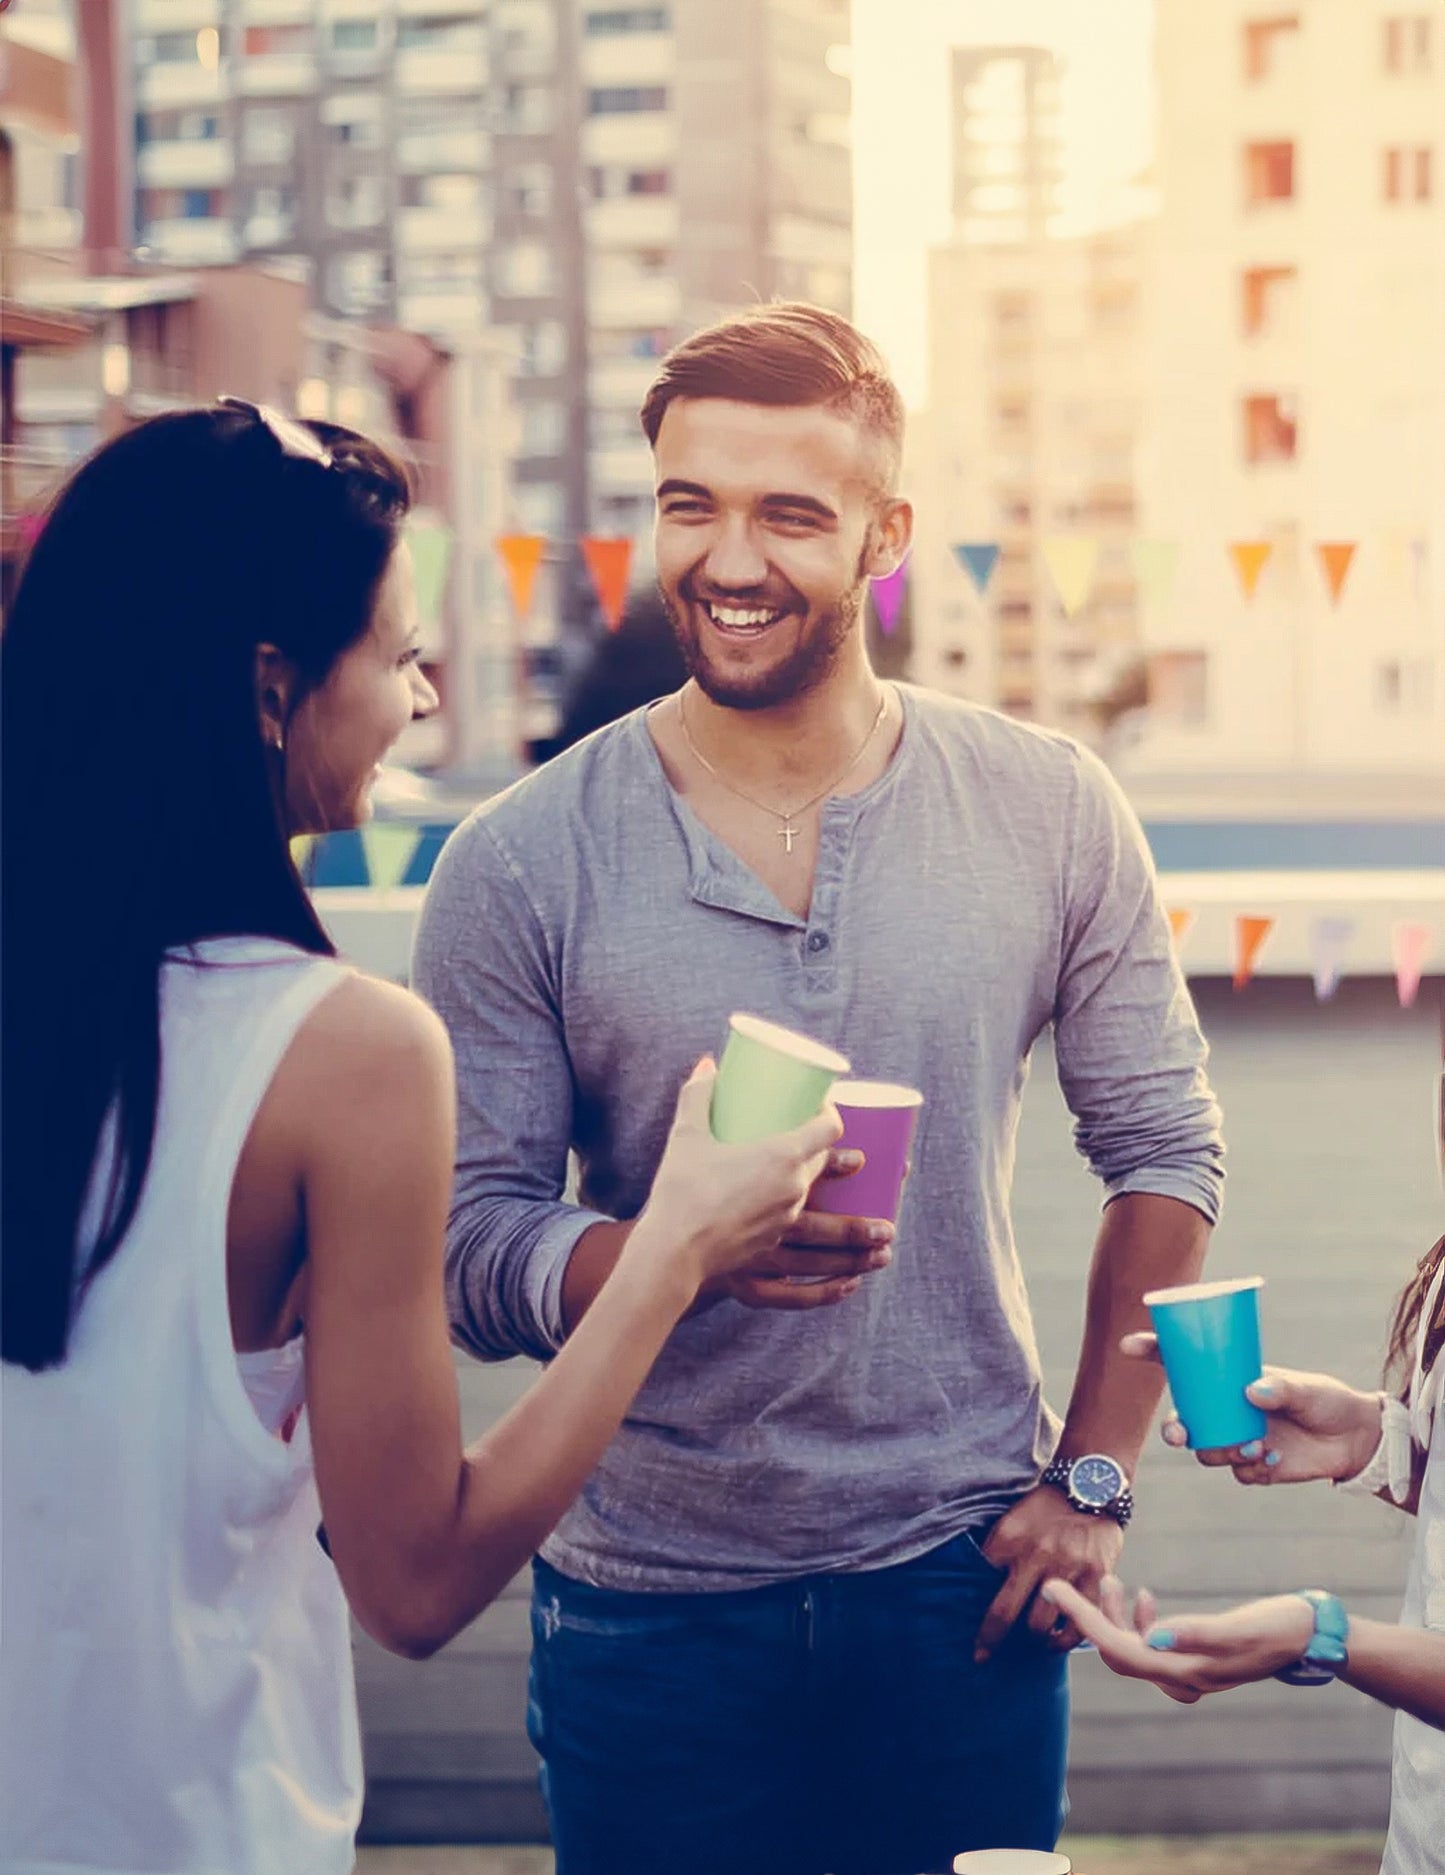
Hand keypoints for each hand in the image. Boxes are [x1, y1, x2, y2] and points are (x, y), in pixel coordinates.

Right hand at [644, 1061, 877, 1306]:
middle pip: (830, 1172)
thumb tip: (707, 1062)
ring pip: (831, 1225)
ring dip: (860, 1232)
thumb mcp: (686, 1136)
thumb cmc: (679, 1189)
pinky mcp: (770, 1252)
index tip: (827, 1111)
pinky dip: (831, 1274)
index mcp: (781, 1156)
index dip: (833, 1117)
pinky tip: (848, 1283)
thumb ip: (697, 1096)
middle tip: (862, 1162)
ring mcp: (785, 1224)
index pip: (826, 1130)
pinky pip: (811, 1262)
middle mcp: (793, 1190)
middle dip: (849, 1167)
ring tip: (884, 1238)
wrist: (669, 1249)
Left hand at [974, 1487, 1124, 1661]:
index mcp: (1009, 1539)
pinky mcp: (1095, 1577)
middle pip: (1007, 1612)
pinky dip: (1066, 1639)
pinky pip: (1078, 1624)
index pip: (982, 1582)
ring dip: (1035, 1639)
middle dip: (994, 1639)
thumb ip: (996, 1552)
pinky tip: (1059, 1639)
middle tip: (987, 1655)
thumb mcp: (1011, 1520)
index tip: (975, 1645)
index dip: (978, 1616)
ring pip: (1041, 1625)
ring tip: (1033, 1641)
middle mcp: (1036, 1554)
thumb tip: (977, 1586)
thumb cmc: (1043, 1509)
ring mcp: (1067, 1568)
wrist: (1088, 1488)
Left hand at [1041, 1576, 1314, 1702]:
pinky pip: (1153, 1647)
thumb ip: (1198, 1632)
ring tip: (1110, 1580)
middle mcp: (1182, 1677)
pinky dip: (1139, 1623)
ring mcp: (1189, 1670)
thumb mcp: (1240, 1627)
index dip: (1082, 1618)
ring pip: (1133, 1650)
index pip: (1117, 1648)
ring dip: (1114, 1617)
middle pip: (1118, 1654)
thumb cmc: (1279, 1626)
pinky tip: (1143, 1596)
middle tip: (1069, 1581)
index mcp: (1186, 1671)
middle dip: (1091, 1618)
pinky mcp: (1197, 1657)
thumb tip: (1153, 1636)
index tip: (1053, 1589)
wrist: (1313, 1636)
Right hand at [1121, 1334, 1383, 1486]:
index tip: (1129, 1346)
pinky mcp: (1254, 1466)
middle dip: (1173, 1430)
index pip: (1182, 1364)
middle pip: (1182, 1420)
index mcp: (1229, 1381)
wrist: (1353, 1440)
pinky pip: (1237, 1473)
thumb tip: (1252, 1392)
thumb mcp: (1305, 1388)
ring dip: (1221, 1451)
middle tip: (1180, 1436)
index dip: (1152, 1352)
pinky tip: (1272, 1460)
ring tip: (1254, 1446)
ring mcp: (1237, 1438)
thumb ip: (1280, 1388)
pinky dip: (1250, 1468)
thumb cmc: (1325, 1401)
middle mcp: (1226, 1410)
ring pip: (1206, 1451)